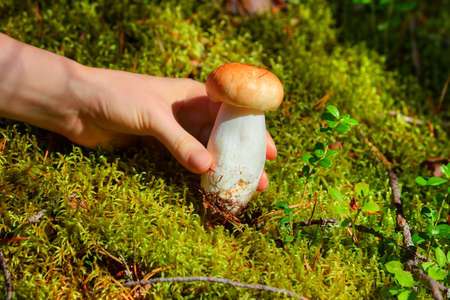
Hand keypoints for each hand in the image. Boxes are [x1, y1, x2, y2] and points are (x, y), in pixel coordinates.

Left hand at [70, 68, 275, 189]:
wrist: (77, 104)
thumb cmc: (117, 96)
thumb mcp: (153, 117)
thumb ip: (180, 142)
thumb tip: (208, 169)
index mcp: (193, 95)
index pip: (233, 113)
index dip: (254, 133)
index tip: (270, 152)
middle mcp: (188, 112)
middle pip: (223, 136)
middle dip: (242, 158)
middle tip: (260, 181)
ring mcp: (174, 130)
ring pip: (206, 151)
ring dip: (222, 170)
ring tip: (239, 191)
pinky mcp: (159, 146)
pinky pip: (185, 162)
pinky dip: (198, 175)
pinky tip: (209, 189)